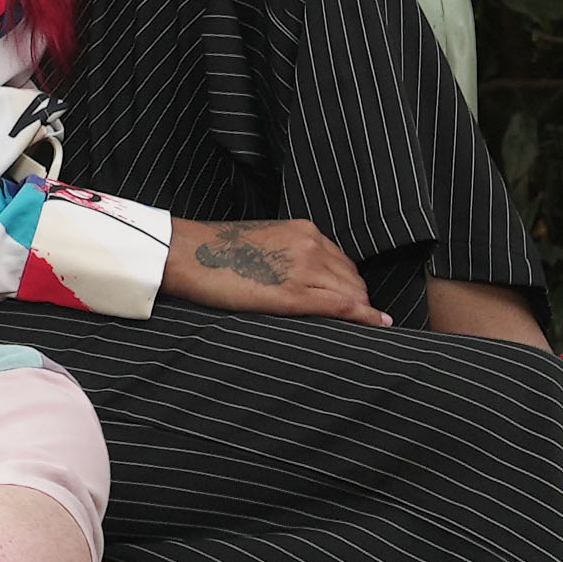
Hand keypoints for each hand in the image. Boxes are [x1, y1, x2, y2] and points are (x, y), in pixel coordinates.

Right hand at [163, 217, 390, 324]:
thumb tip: (305, 278)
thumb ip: (290, 254)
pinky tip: (378, 325)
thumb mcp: (262, 242)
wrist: (184, 253)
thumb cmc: (214, 252)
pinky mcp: (292, 295)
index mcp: (303, 231)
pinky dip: (364, 316)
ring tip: (359, 330)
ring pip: (352, 293)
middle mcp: (310, 244)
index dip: (349, 287)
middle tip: (353, 322)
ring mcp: (304, 268)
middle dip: (358, 300)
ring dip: (359, 311)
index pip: (343, 263)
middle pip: (354, 279)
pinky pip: (341, 306)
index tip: (351, 303)